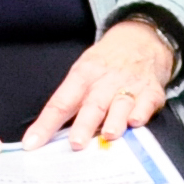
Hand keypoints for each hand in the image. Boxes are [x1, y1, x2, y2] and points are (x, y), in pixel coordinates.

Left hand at [23, 18, 179, 148]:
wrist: (141, 39)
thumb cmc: (105, 63)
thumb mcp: (83, 72)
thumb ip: (71, 102)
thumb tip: (50, 136)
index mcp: (82, 76)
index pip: (60, 103)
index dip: (45, 125)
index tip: (32, 144)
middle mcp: (104, 81)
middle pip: (92, 105)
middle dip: (84, 125)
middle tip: (76, 144)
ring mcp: (129, 85)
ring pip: (120, 104)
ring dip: (115, 120)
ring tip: (108, 135)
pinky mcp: (151, 92)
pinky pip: (146, 103)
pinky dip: (141, 112)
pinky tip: (136, 121)